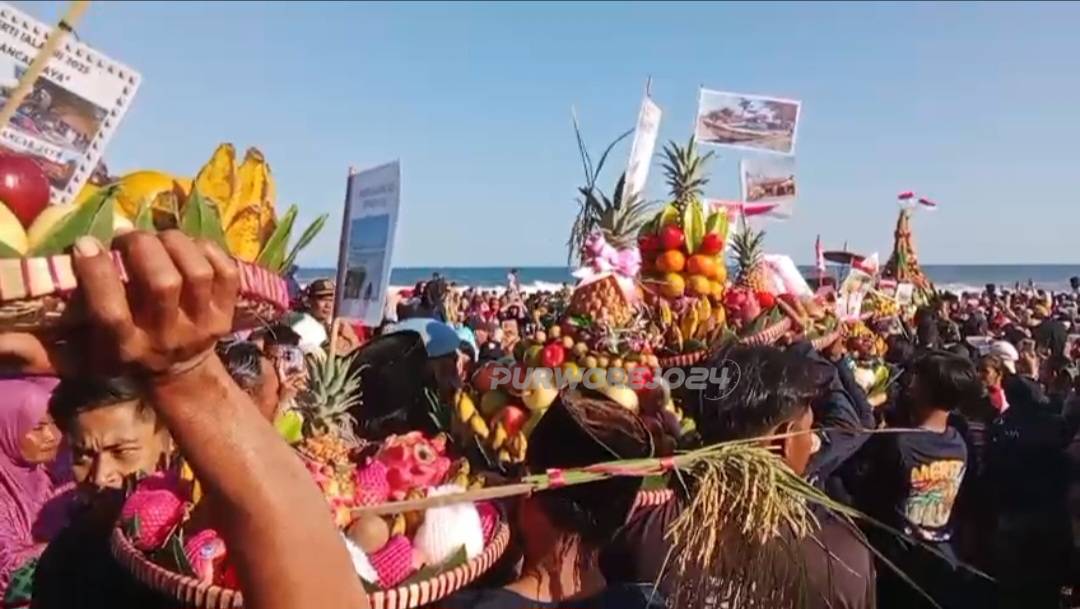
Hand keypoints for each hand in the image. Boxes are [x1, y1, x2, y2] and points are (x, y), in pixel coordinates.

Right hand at [0, 231, 237, 377]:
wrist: (182, 374)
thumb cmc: (124, 352)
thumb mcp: (86, 354)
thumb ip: (49, 343)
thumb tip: (5, 338)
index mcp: (127, 349)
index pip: (112, 312)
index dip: (97, 274)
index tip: (84, 245)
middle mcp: (168, 338)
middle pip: (163, 284)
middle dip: (141, 249)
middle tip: (126, 238)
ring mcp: (204, 325)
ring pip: (197, 272)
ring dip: (174, 243)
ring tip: (156, 238)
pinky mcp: (227, 313)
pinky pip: (226, 271)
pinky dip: (207, 249)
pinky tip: (186, 246)